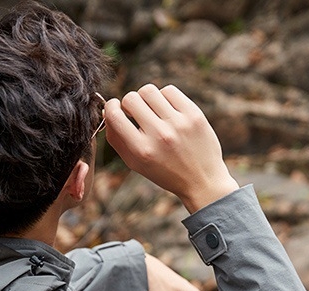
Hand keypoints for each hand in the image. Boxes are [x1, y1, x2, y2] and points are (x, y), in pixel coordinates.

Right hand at [104, 84, 238, 212]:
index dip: (110, 107)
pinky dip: (164, 98)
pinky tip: (167, 111)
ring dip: (146, 98)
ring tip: (152, 111)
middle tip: (136, 114)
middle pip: (131, 98)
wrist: (202, 181)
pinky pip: (169, 91)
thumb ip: (117, 140)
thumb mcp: (136, 164)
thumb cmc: (164, 172)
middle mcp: (159, 135)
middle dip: (129, 104)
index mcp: (142, 151)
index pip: (115, 116)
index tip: (114, 108)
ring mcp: (178, 123)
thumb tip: (106, 112)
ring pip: (149, 91)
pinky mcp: (193, 114)